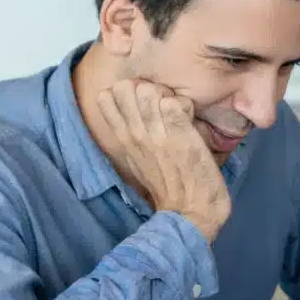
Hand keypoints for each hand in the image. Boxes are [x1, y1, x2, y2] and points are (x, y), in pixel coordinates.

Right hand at [96, 79, 231, 242]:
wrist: (190, 213)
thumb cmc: (169, 187)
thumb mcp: (140, 160)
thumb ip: (133, 136)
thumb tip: (132, 114)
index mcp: (124, 139)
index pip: (107, 96)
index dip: (129, 90)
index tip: (146, 103)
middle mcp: (136, 134)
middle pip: (126, 86)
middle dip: (149, 87)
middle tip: (165, 105)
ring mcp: (157, 134)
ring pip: (150, 90)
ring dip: (169, 95)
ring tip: (179, 113)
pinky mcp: (181, 135)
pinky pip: (177, 102)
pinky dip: (187, 106)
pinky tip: (192, 120)